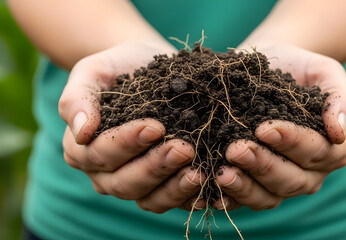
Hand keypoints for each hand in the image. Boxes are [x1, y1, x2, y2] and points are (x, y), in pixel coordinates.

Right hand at [59, 42, 206, 212]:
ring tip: (199, 172)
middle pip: (125, 183)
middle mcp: (104, 174)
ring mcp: (134, 183)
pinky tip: (207, 189)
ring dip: (174, 188)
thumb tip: (81, 132)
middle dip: (156, 167)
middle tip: (184, 148)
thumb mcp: (93, 72)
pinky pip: (170, 201)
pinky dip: (188, 197)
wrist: (145, 67)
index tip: (155, 126)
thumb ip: (78, 99)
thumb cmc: (118, 68)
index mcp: (82, 150)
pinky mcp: (160, 186)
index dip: (127, 144)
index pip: (102, 154)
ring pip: (148, 199)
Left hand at [213, 44, 345, 210]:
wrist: (269, 67)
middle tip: (236, 149)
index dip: (290, 143)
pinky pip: (243, 201)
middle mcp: (308, 173)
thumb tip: (339, 131)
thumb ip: (342, 99)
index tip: (264, 128)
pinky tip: (208, 195)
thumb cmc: (298, 69)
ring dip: (244, 187)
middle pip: (290, 180)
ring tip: (221, 173)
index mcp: (331, 150)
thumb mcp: (325, 73)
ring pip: (267, 197)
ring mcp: (279, 183)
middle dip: (262, 166)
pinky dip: (227, 199)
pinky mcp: (253, 185)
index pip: (314, 152)